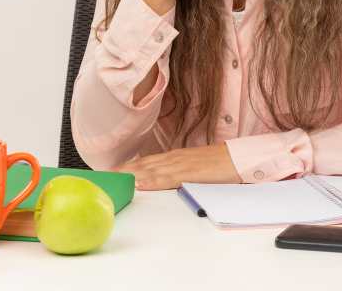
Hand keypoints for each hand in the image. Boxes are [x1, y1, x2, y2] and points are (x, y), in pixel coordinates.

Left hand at [113, 143, 241, 189]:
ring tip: (114, 180)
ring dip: (130, 175)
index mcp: (173, 157)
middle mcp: (172, 159)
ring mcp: (179, 165)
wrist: (237, 159)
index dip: (126, 167)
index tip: (110, 172)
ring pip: (149, 170)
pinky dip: (151, 181)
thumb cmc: (217, 165)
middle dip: (122, 172)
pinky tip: (140, 184)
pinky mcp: (188, 173)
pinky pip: (166, 178)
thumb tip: (158, 180)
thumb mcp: (192, 167)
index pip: (144, 162)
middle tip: (104, 178)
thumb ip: (175, 172)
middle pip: (141, 165)